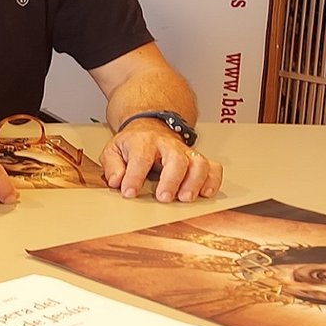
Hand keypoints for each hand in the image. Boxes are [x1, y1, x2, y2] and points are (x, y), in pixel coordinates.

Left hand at [100, 122, 222, 202]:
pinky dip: (213, 180)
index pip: (140, 158)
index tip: (129, 192)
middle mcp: (167, 145)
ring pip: (198, 162)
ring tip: (185, 198)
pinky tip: (206, 192)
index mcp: (143, 142)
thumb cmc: (133, 144)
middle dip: (171, 180)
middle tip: (164, 198)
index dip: (134, 177)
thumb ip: (112, 166)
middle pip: (176, 159)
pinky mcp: (197, 159)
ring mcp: (185, 152)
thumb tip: (116, 181)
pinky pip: (213, 167)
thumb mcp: (113, 150)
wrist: (150, 127)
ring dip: (195, 182)